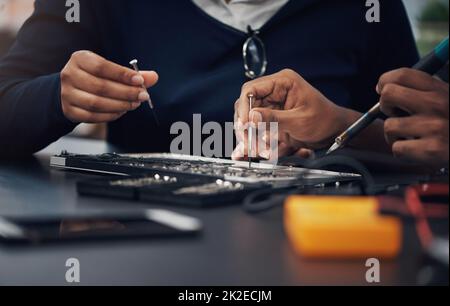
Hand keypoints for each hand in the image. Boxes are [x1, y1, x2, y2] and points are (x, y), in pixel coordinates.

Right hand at [61, 51, 157, 122]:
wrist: (71, 89)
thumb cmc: (95, 77)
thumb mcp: (110, 70)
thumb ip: (132, 74)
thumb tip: (154, 77)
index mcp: (80, 59)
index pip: (102, 66)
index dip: (122, 74)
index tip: (140, 80)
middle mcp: (70, 75)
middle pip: (101, 87)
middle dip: (126, 93)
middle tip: (143, 96)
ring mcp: (67, 94)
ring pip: (97, 103)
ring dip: (120, 105)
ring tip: (134, 104)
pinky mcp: (69, 110)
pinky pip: (92, 116)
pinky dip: (110, 115)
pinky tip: (121, 111)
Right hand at [232, 69, 347, 159]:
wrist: (335, 132)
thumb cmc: (324, 120)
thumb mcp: (299, 120)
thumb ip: (274, 118)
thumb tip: (251, 116)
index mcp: (282, 82)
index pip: (251, 90)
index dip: (243, 107)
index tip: (244, 125)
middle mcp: (274, 91)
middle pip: (246, 106)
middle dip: (245, 127)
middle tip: (247, 143)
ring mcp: (272, 105)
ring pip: (249, 120)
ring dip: (250, 137)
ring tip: (257, 151)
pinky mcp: (272, 119)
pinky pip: (257, 129)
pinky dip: (255, 141)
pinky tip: (254, 152)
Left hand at [378, 68, 448, 167]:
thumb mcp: (446, 97)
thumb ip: (421, 90)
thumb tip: (383, 86)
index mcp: (440, 89)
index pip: (402, 75)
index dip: (384, 82)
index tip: (383, 90)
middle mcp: (437, 104)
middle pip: (388, 94)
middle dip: (386, 106)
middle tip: (396, 114)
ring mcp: (434, 127)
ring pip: (389, 126)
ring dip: (395, 135)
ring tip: (411, 136)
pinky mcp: (432, 150)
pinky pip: (397, 148)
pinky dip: (403, 152)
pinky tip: (417, 150)